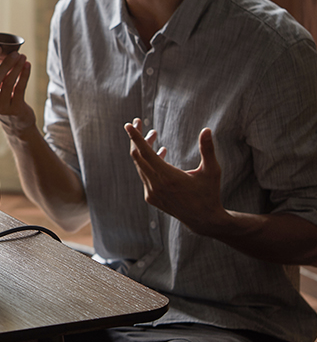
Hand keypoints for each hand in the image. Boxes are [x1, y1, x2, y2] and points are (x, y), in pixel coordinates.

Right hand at [0, 44, 35, 134]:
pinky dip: (24, 75)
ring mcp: (0, 108)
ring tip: (23, 57)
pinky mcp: (14, 110)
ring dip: (17, 67)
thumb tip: (4, 50)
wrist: (16, 122)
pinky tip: (27, 66)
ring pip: (9, 82)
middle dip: (6, 63)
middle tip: (15, 53)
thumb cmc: (5, 99)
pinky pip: (20, 88)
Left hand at [124, 118, 226, 234]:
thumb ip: (208, 149)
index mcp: (168, 177)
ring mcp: (151, 192)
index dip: (136, 137)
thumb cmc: (209, 193)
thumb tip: (207, 129)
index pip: (145, 153)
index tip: (128, 125)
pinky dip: (148, 163)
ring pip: (140, 166)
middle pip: (138, 157)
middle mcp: (156, 185)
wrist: (202, 220)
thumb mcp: (212, 171)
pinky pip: (144, 175)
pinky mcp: (150, 197)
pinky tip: (161, 153)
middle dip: (136, 138)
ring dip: (144, 149)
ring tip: (154, 135)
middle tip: (138, 122)